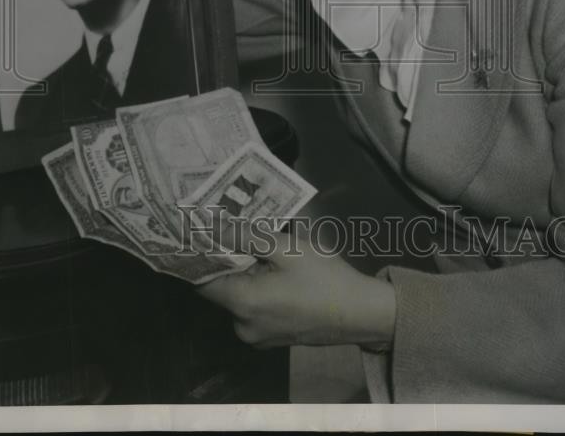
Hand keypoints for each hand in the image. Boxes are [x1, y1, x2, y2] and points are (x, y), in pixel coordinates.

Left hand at [196, 222, 395, 349]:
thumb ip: (247, 236)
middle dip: (229, 261)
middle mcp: (242, 326)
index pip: (203, 280)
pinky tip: (275, 270)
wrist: (362, 314)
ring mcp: (258, 336)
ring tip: (260, 246)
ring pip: (239, 298)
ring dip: (246, 274)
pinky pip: (255, 309)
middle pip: (221, 288)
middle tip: (237, 231)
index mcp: (242, 304)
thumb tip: (214, 226)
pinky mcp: (273, 338)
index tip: (205, 232)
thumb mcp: (286, 248)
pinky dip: (258, 289)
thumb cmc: (323, 279)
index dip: (202, 256)